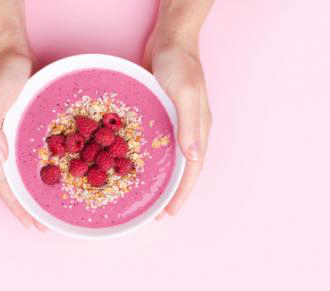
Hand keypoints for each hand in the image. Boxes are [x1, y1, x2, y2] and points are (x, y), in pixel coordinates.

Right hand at [0, 48, 46, 230]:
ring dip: (41, 190)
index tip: (30, 224)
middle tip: (46, 225)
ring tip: (56, 208)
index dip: (15, 206)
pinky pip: (43, 152)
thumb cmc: (0, 73)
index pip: (3, 183)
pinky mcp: (33, 126)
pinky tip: (68, 175)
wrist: (11, 50)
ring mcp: (19, 135)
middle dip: (29, 206)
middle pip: (17, 183)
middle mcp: (6, 143)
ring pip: (30, 170)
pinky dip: (52, 166)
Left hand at [143, 33, 212, 219]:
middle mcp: (189, 130)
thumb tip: (193, 158)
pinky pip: (154, 142)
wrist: (171, 37)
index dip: (181, 193)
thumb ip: (189, 125)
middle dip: (170, 192)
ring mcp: (175, 122)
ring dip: (158, 178)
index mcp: (199, 129)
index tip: (168, 213)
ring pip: (168, 158)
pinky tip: (130, 163)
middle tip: (154, 214)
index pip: (192, 170)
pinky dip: (145, 156)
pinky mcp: (160, 113)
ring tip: (143, 195)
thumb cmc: (180, 63)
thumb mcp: (186, 93)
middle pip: (182, 169)